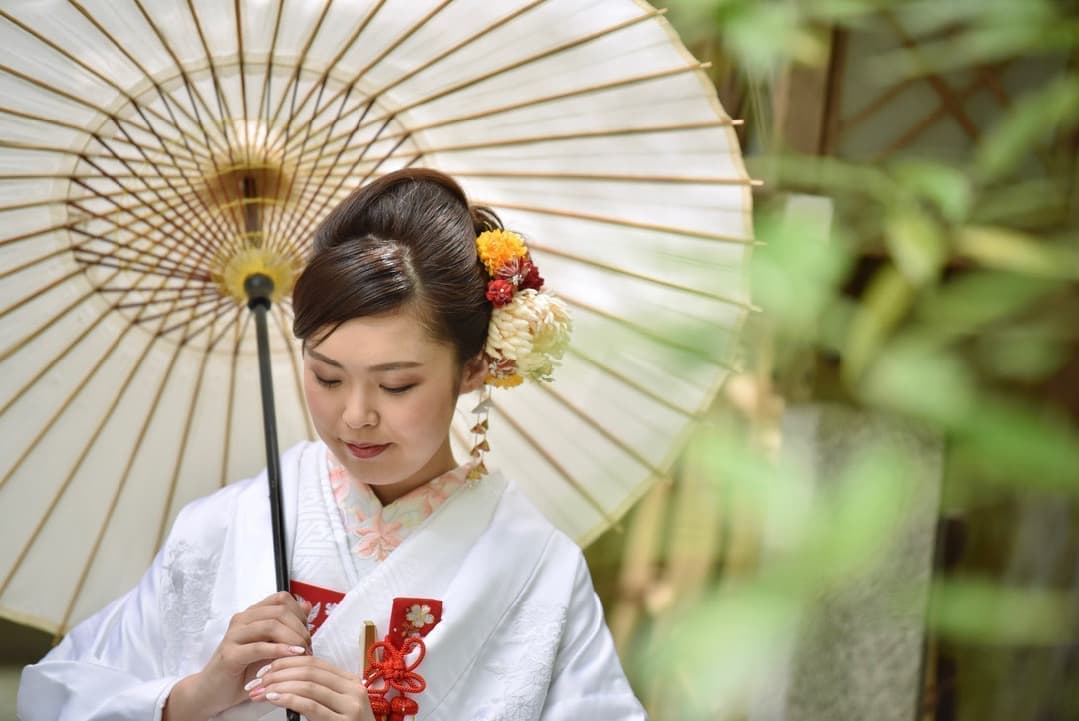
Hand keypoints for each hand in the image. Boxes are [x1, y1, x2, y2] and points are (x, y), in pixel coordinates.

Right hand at [164, 591, 311, 719]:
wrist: (212, 692)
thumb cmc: (242, 669)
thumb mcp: (270, 646)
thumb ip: (287, 626)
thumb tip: (307, 607)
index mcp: (252, 614)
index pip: (281, 599)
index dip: (299, 613)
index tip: (307, 632)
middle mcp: (242, 620)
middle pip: (280, 611)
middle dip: (300, 628)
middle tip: (308, 646)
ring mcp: (234, 635)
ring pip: (271, 625)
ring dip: (293, 639)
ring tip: (302, 652)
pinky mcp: (230, 654)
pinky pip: (258, 647)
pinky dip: (279, 650)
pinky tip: (292, 655)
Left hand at [248, 655, 375, 720]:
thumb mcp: (335, 705)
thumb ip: (319, 691)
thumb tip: (285, 678)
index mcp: (350, 680)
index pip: (314, 662)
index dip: (286, 662)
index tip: (264, 670)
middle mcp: (353, 688)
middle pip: (309, 671)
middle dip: (278, 673)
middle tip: (257, 682)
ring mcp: (351, 706)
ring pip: (308, 685)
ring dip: (278, 686)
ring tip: (260, 692)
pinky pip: (311, 706)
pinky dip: (289, 699)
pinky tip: (274, 699)